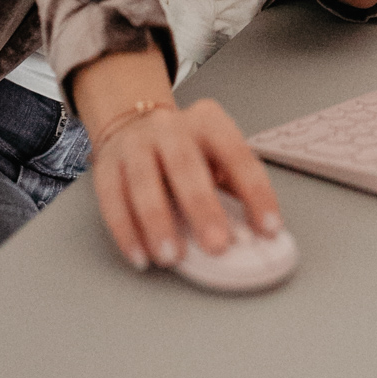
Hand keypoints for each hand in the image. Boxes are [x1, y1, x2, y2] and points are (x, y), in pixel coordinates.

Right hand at [72, 49, 281, 270]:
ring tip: (172, 257)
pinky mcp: (106, 166)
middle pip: (186, 165)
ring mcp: (135, 145)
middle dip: (202, 208)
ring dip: (158, 222)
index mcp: (208, 122)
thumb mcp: (216, 155)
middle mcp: (170, 128)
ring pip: (144, 183)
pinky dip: (126, 231)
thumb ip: (234, 188)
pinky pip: (113, 200)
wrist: (132, 121)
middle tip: (217, 246)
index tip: (269, 229)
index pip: (237, 155)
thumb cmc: (186, 149)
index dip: (256, 193)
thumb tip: (256, 232)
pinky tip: (140, 256)